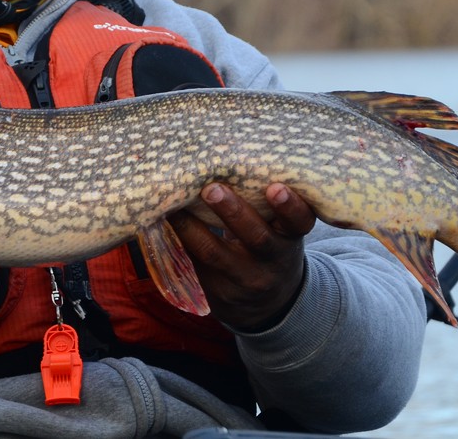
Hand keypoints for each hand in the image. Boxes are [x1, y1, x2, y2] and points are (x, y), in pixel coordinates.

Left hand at [169, 182, 315, 330]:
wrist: (265, 303)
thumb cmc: (268, 244)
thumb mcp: (278, 229)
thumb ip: (265, 203)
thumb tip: (228, 154)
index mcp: (289, 238)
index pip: (298, 222)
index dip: (289, 206)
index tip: (276, 187)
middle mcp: (270, 262)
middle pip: (255, 238)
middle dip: (232, 212)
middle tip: (211, 188)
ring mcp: (243, 280)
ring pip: (214, 253)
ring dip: (191, 227)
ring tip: (173, 204)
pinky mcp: (215, 291)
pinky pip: (193, 264)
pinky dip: (176, 241)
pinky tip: (159, 222)